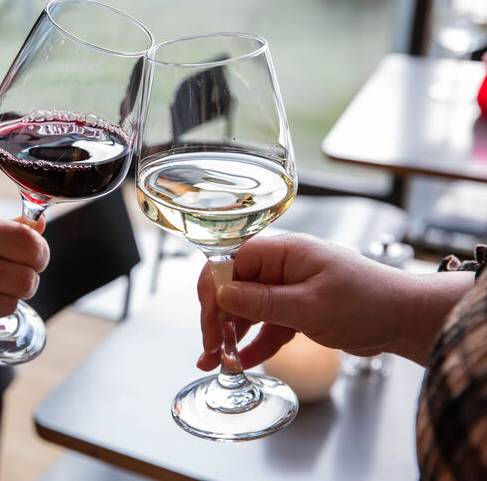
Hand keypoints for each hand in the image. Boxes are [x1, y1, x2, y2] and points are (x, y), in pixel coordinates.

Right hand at [196, 233, 472, 369]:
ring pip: (247, 309)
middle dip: (217, 318)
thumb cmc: (366, 302)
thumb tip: (221, 294)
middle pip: (234, 287)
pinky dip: (254, 343)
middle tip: (210, 349)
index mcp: (283, 252)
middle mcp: (281, 267)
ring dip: (230, 334)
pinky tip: (240, 362)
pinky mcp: (297, 310)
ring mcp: (288, 289)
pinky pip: (266, 325)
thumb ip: (262, 302)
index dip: (214, 291)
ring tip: (215, 362)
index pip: (230, 262)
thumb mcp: (309, 306)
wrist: (406, 319)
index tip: (209, 322)